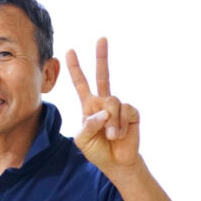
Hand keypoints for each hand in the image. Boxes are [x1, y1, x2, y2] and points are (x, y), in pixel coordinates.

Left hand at [66, 38, 140, 172]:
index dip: (75, 69)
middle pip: (102, 76)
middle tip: (101, 38)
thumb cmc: (97, 150)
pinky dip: (118, 125)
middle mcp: (103, 102)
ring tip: (110, 136)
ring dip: (109, 122)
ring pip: (111, 101)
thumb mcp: (82, 140)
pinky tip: (118, 134)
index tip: (69, 51)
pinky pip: (123, 110)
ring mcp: (118, 106)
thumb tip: (103, 111)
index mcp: (89, 106)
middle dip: (101, 57)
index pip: (81, 84)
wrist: (116, 162)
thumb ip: (87, 125)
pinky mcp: (131, 112)